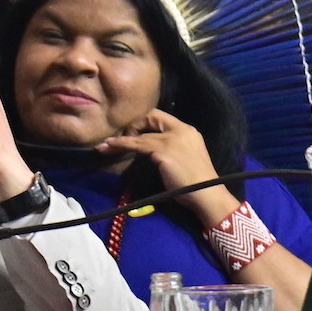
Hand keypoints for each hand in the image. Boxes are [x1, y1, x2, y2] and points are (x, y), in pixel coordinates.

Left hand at [99, 110, 236, 227]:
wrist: (207, 193)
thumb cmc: (197, 183)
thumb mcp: (186, 158)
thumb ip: (172, 150)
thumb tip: (152, 152)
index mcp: (188, 131)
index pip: (162, 118)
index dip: (145, 123)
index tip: (135, 134)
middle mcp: (180, 130)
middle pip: (151, 117)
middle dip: (134, 125)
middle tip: (122, 138)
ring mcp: (171, 140)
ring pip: (140, 134)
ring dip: (121, 139)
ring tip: (105, 146)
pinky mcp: (162, 151)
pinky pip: (136, 145)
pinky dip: (121, 145)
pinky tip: (110, 147)